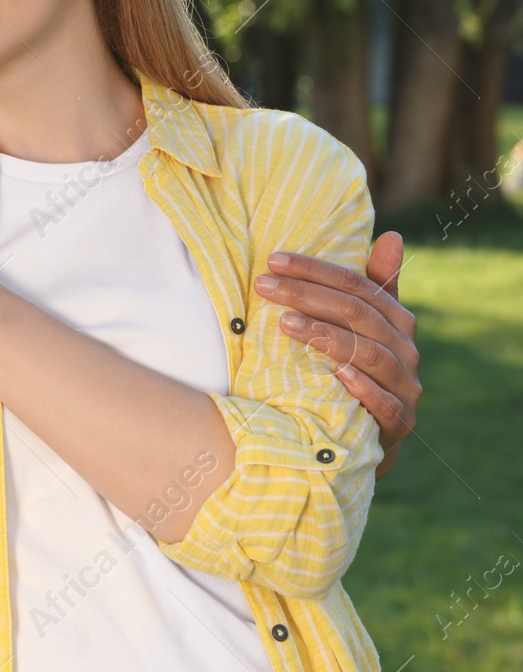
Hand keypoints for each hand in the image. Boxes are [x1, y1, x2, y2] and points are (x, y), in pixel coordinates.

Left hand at [256, 231, 419, 477]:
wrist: (367, 436)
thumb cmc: (359, 369)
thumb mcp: (363, 328)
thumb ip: (373, 286)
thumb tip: (392, 235)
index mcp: (397, 320)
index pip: (357, 285)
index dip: (315, 270)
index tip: (272, 260)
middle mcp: (407, 349)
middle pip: (357, 314)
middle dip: (307, 295)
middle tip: (264, 285)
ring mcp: (406, 386)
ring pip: (369, 355)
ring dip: (326, 336)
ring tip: (285, 323)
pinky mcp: (400, 421)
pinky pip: (383, 402)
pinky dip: (361, 386)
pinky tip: (336, 374)